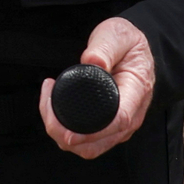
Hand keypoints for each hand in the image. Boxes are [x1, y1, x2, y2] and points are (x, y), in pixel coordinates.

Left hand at [39, 18, 158, 159]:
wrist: (134, 52)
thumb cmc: (128, 44)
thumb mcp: (118, 35)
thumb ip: (105, 47)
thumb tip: (92, 62)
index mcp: (137, 92)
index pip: (119, 121)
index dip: (91, 132)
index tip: (67, 132)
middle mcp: (130, 116)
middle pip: (96, 143)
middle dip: (64, 134)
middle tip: (47, 102)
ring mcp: (118, 127)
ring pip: (86, 148)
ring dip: (60, 133)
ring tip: (48, 101)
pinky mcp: (107, 129)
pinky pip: (84, 142)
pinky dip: (64, 131)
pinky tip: (54, 108)